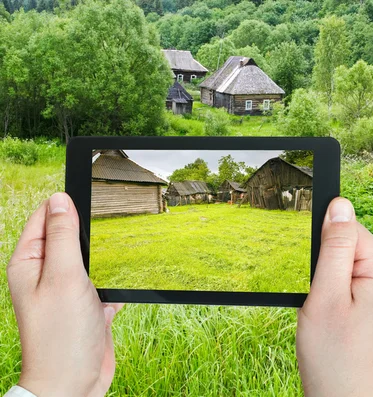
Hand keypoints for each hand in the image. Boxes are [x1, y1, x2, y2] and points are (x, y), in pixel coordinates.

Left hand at [7, 193, 122, 396]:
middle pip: (69, 236)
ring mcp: (68, 289)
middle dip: (90, 230)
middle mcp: (46, 274)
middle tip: (111, 224)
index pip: (44, 218)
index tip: (90, 194)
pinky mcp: (89, 304)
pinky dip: (116, 279)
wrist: (74, 383)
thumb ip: (62, 236)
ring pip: (90, 258)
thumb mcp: (62, 277)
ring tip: (120, 251)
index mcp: (29, 263)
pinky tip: (124, 281)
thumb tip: (60, 199)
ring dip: (106, 255)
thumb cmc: (60, 335)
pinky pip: (105, 280)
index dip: (64, 204)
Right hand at [297, 198, 372, 396]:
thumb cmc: (332, 353)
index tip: (316, 269)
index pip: (354, 232)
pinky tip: (331, 318)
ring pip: (348, 268)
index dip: (328, 244)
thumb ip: (335, 247)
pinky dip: (334, 295)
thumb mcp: (327, 294)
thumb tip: (341, 204)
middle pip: (352, 248)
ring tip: (326, 313)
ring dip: (330, 282)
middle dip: (328, 266)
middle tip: (321, 299)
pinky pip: (351, 286)